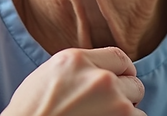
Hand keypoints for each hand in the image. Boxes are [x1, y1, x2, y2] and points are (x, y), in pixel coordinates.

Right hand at [2, 47, 145, 115]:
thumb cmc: (30, 111)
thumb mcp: (50, 74)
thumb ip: (79, 68)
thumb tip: (101, 71)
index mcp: (78, 60)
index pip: (119, 57)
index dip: (120, 71)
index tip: (117, 81)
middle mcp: (100, 78)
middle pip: (133, 82)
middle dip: (124, 93)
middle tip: (105, 105)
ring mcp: (114, 104)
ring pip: (136, 106)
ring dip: (124, 113)